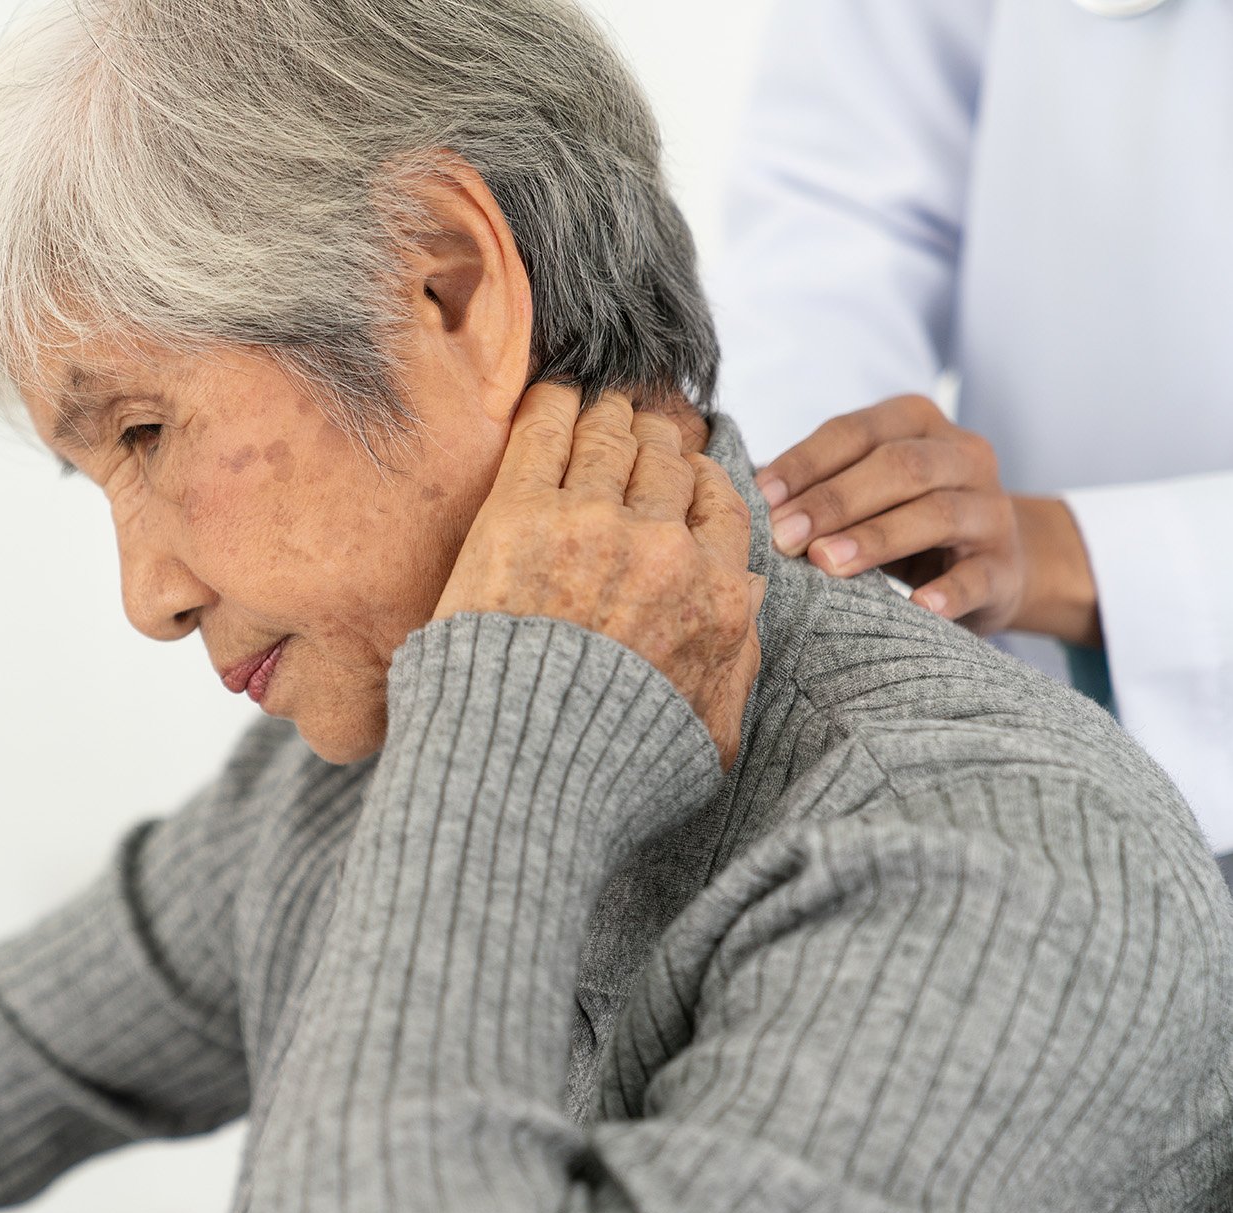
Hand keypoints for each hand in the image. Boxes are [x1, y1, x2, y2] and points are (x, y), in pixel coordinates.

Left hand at [433, 385, 765, 769]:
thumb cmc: (612, 767)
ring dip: (610, 413)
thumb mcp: (710, 731)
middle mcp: (664, 549)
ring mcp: (592, 524)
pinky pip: (546, 433)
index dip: (697, 482)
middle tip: (637, 426)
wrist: (521, 770)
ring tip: (600, 402)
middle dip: (655, 441)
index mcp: (718, 596)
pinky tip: (555, 390)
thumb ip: (736, 662)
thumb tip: (744, 615)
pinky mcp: (521, 514)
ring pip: (613, 440)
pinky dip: (555, 403)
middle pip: (666, 465)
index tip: (679, 475)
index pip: (719, 506)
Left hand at [756, 395, 1098, 644]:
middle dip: (834, 501)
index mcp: (916, 423)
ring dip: (877, 538)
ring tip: (828, 564)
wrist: (992, 562)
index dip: (806, 463)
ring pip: (937, 513)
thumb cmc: (899, 517)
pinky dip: (948, 592)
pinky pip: (977, 576)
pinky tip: (917, 607)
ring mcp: (991, 511)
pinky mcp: (1004, 568)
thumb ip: (811, 481)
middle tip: (784, 537)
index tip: (760, 497)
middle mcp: (962, 455)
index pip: (854, 432)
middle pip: (897, 467)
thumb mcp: (862, 487)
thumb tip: (728, 486)